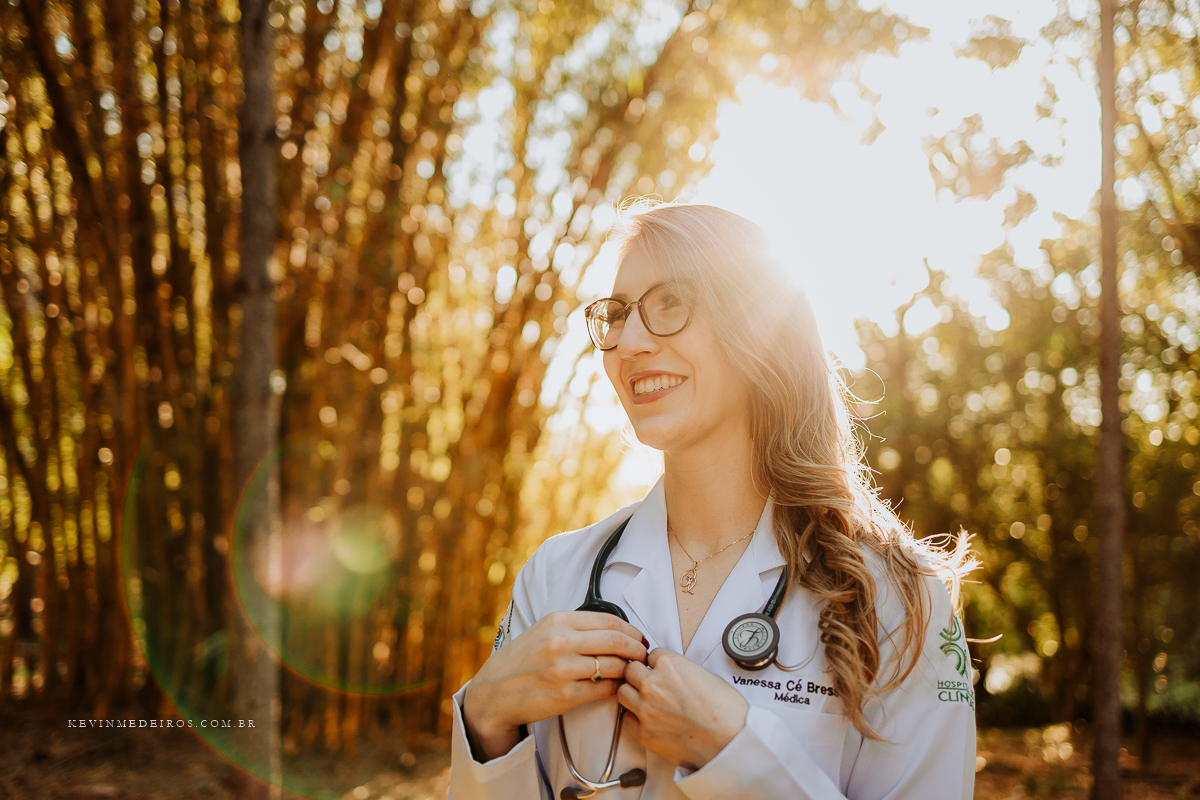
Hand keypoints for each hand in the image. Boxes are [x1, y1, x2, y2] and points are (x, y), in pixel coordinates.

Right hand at [462, 611, 647, 761]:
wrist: (495, 692)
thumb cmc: (523, 660)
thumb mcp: (544, 630)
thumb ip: (575, 626)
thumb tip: (614, 628)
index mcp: (558, 621)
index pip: (609, 620)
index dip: (631, 630)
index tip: (639, 638)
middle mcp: (561, 642)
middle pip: (616, 641)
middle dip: (637, 649)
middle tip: (644, 656)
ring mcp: (564, 669)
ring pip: (614, 665)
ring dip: (629, 670)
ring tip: (633, 672)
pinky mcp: (566, 695)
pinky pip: (604, 689)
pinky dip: (616, 688)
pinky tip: (617, 687)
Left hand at [618, 648, 748, 771]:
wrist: (730, 740)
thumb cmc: (725, 710)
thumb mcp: (705, 675)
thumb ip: (682, 671)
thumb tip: (674, 675)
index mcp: (669, 665)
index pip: (650, 655)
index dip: (656, 663)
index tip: (658, 670)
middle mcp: (652, 684)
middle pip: (630, 670)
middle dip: (639, 675)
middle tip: (648, 683)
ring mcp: (645, 709)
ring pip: (622, 692)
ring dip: (632, 694)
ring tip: (646, 701)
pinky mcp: (644, 732)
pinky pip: (626, 719)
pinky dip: (634, 718)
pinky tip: (647, 720)